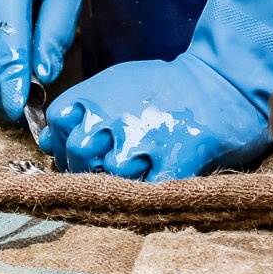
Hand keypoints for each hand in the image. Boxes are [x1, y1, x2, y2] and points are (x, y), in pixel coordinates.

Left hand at [40, 53, 266, 181]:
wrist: (223, 81)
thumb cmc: (169, 86)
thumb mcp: (120, 82)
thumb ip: (83, 107)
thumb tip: (48, 138)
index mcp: (103, 92)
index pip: (59, 123)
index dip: (61, 140)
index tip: (73, 148)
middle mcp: (119, 113)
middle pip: (79, 152)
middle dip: (85, 165)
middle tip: (103, 167)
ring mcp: (148, 138)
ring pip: (111, 173)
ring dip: (117, 179)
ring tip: (134, 172)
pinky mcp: (177, 159)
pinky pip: (149, 189)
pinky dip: (147, 192)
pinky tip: (153, 183)